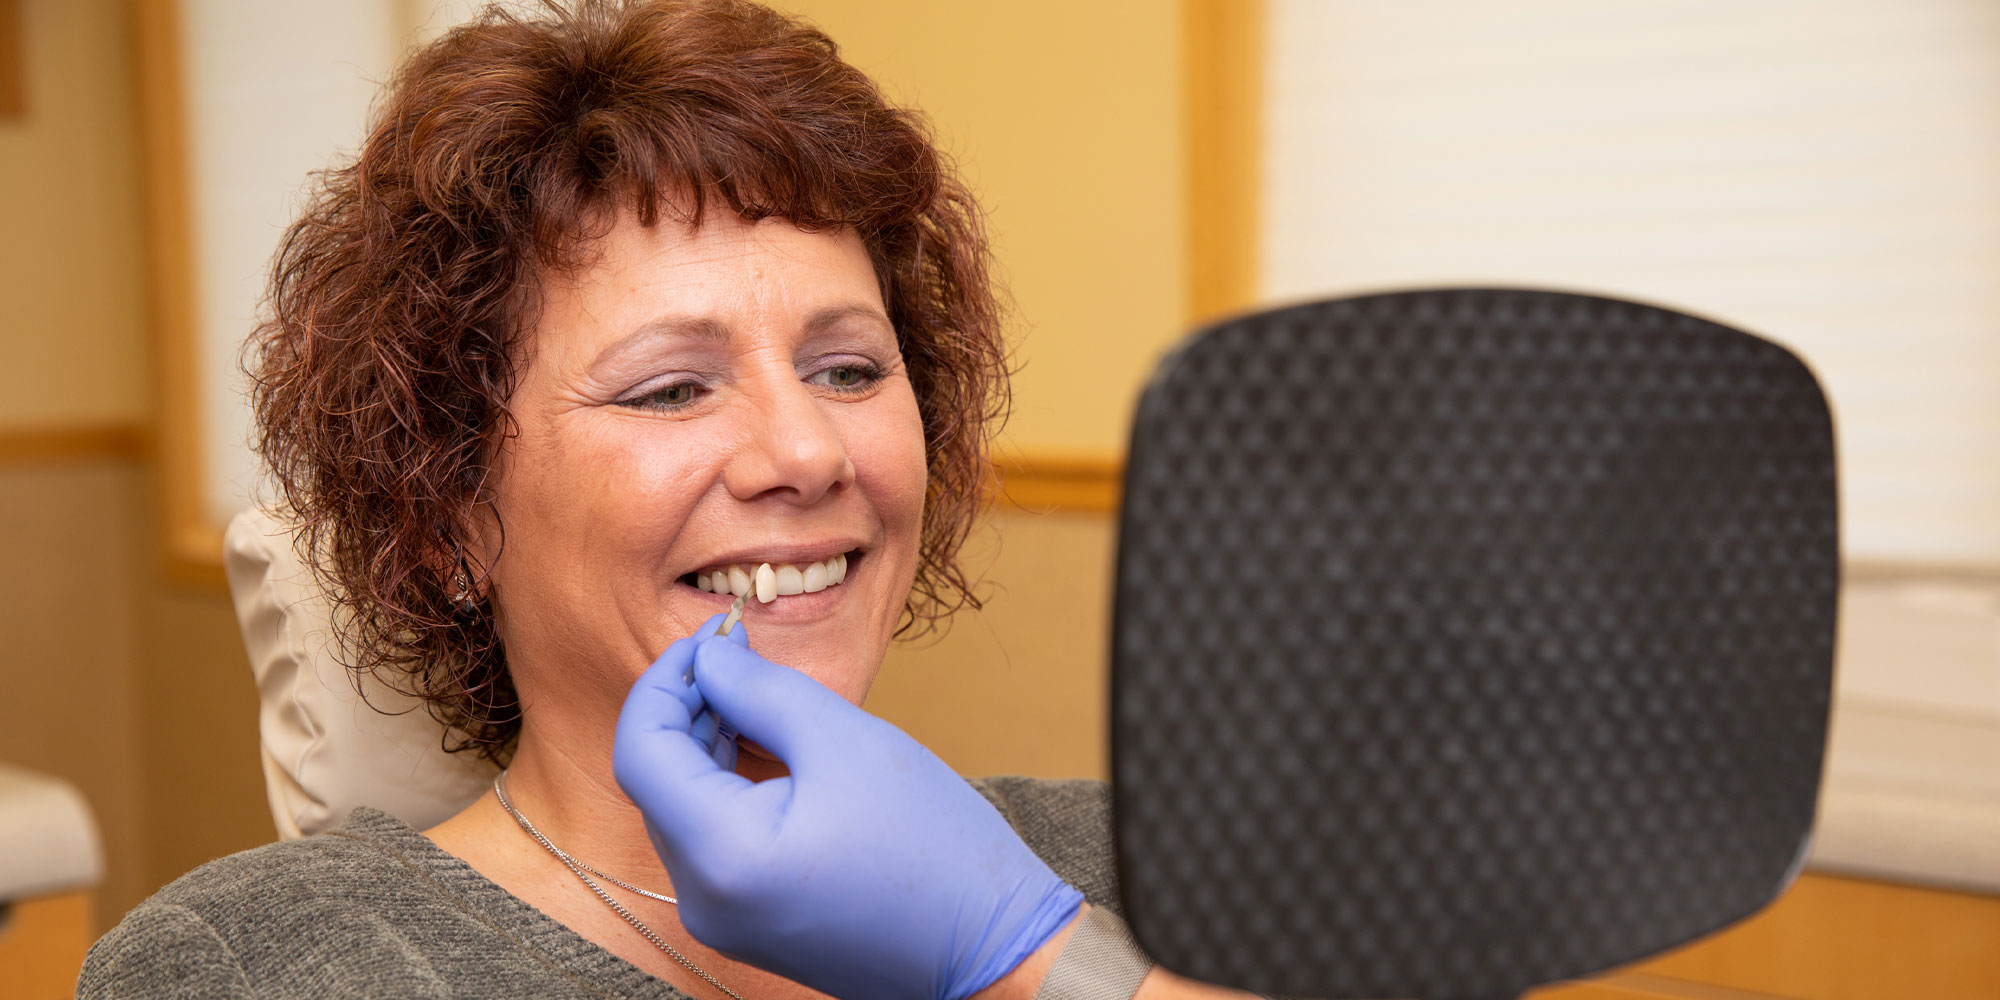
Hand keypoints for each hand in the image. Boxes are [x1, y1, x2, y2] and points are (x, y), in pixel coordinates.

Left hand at [613, 621, 1083, 999]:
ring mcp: (724, 920)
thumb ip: (761, 690)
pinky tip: (767, 750)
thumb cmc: (933, 846)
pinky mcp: (749, 926)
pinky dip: (727, 788)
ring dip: (705, 745)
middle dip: (687, 707)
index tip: (709, 637)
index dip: (664, 680)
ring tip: (755, 693)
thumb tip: (708, 656)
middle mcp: (704, 899)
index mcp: (721, 854)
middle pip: (658, 782)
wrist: (991, 949)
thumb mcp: (846, 740)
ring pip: (683, 811)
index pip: (641, 750)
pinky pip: (713, 843)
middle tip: (737, 651)